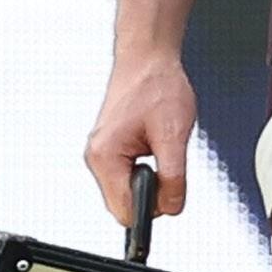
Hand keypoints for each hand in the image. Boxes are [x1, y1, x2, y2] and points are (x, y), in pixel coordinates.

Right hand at [83, 47, 194, 232]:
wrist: (147, 58)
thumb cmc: (156, 85)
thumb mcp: (173, 135)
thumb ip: (173, 177)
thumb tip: (172, 208)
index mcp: (106, 157)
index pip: (125, 212)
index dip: (151, 208)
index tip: (168, 192)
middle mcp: (97, 158)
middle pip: (123, 206)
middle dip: (150, 194)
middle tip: (166, 162)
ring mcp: (101, 153)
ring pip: (125, 192)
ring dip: (147, 180)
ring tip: (160, 148)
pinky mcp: (109, 149)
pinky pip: (126, 176)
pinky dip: (143, 170)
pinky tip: (153, 146)